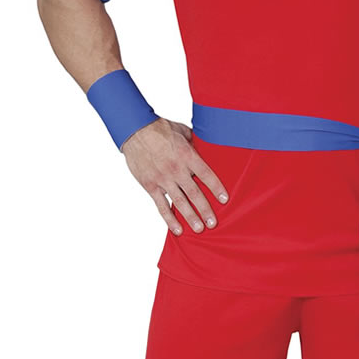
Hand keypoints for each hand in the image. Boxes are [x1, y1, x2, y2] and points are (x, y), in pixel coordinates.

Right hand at [121, 118, 228, 235]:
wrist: (134, 131)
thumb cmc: (160, 129)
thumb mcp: (183, 131)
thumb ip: (195, 143)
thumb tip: (208, 147)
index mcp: (187, 156)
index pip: (206, 175)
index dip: (216, 188)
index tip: (224, 200)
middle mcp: (176, 170)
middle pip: (195, 193)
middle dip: (205, 210)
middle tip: (213, 223)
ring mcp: (163, 179)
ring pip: (180, 202)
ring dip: (190, 217)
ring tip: (199, 229)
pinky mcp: (150, 186)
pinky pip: (161, 206)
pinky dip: (169, 219)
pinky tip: (177, 230)